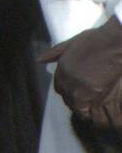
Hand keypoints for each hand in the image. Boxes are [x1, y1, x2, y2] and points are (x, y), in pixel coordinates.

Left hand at [38, 14, 121, 130]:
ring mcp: (76, 87)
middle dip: (74, 98)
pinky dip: (88, 112)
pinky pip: (84, 111)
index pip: (59, 86)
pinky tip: (95, 110)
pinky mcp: (89, 94)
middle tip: (86, 98)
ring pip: (74, 105)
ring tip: (91, 106)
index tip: (77, 90)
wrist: (112, 44)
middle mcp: (65, 78)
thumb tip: (39, 60)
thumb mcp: (72, 43)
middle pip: (66, 96)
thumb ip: (55, 53)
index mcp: (61, 67)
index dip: (67, 89)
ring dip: (81, 106)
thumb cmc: (96, 41)